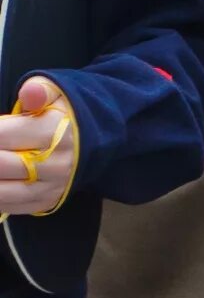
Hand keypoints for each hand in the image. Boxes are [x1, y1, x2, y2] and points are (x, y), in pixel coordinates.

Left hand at [0, 77, 76, 217]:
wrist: (100, 137)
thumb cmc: (66, 112)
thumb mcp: (57, 92)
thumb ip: (38, 90)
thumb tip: (29, 94)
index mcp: (53, 131)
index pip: (2, 135)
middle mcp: (55, 162)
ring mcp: (52, 185)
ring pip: (2, 192)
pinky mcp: (48, 201)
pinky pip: (11, 206)